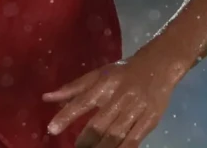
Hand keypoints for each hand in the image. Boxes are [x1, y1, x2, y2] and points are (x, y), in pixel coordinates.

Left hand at [43, 57, 182, 146]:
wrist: (159, 67)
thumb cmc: (123, 72)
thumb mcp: (97, 75)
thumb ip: (73, 88)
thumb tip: (47, 97)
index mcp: (104, 84)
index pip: (81, 102)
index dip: (66, 116)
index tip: (52, 129)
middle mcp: (119, 98)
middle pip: (99, 125)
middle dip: (85, 140)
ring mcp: (135, 111)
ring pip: (115, 136)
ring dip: (101, 147)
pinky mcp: (149, 122)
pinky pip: (133, 141)